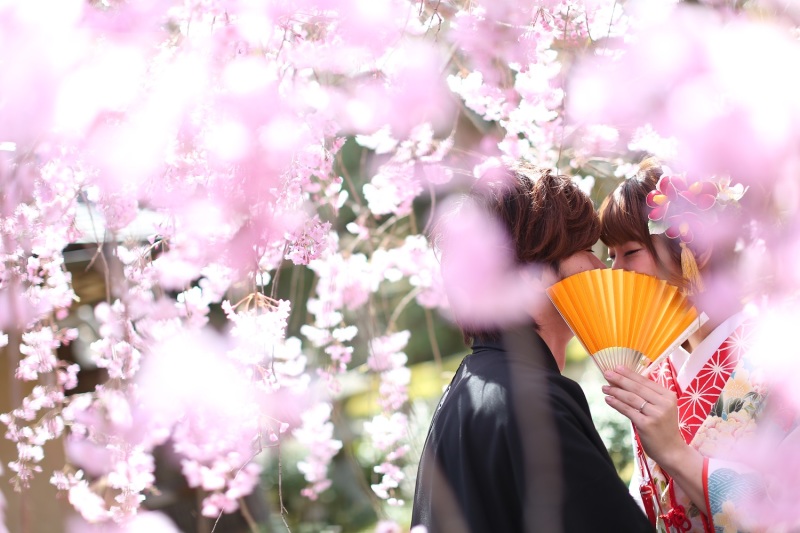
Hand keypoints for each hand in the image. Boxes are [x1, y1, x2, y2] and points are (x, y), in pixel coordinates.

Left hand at [602, 366, 706, 513]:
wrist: (672, 451)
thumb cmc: (664, 428)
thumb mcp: (662, 408)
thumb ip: (649, 396)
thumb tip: (626, 381)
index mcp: (669, 396)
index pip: (645, 381)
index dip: (630, 374)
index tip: (617, 367)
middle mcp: (664, 403)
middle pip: (637, 388)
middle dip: (620, 379)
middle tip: (607, 373)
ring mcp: (656, 414)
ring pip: (631, 398)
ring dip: (615, 391)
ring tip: (604, 387)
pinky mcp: (647, 425)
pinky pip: (628, 411)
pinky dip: (617, 404)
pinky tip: (608, 399)